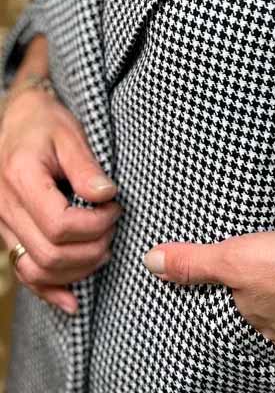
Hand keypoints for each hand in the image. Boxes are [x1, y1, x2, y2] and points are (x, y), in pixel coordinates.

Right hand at [0, 88, 121, 314]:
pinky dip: (49, 290)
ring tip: (103, 247)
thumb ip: (86, 166)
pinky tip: (73, 301)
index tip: (115, 208)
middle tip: (114, 226)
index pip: (59, 224)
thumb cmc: (44, 123)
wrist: (16, 120)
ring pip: (37, 270)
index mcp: (20, 177)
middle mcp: (5, 207)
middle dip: (92, 248)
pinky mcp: (7, 235)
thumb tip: (107, 195)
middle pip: (50, 253)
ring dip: (77, 269)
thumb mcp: (69, 133)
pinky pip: (23, 274)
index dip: (95, 224)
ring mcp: (2, 225)